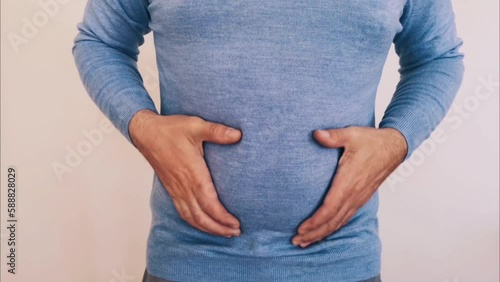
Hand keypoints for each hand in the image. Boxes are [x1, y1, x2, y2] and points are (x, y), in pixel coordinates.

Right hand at [129, 110, 242, 237]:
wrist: (146, 133)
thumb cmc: (171, 129)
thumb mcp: (196, 125)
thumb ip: (217, 131)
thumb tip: (238, 135)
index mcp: (192, 173)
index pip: (209, 203)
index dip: (223, 217)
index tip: (236, 223)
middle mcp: (183, 186)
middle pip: (201, 216)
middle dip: (219, 228)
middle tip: (235, 232)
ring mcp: (176, 189)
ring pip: (191, 217)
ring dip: (208, 228)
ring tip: (224, 232)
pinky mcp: (171, 189)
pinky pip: (183, 211)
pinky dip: (195, 222)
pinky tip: (203, 223)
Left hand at [291, 126, 407, 247]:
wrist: (394, 147)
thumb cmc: (371, 141)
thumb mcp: (351, 134)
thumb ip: (333, 136)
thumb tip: (317, 134)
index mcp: (349, 181)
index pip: (330, 208)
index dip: (315, 221)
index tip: (301, 228)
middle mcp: (354, 194)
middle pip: (332, 221)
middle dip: (314, 233)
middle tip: (296, 241)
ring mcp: (358, 198)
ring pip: (339, 222)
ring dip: (322, 234)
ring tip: (305, 241)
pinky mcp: (361, 198)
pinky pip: (345, 218)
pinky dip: (333, 227)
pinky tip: (324, 232)